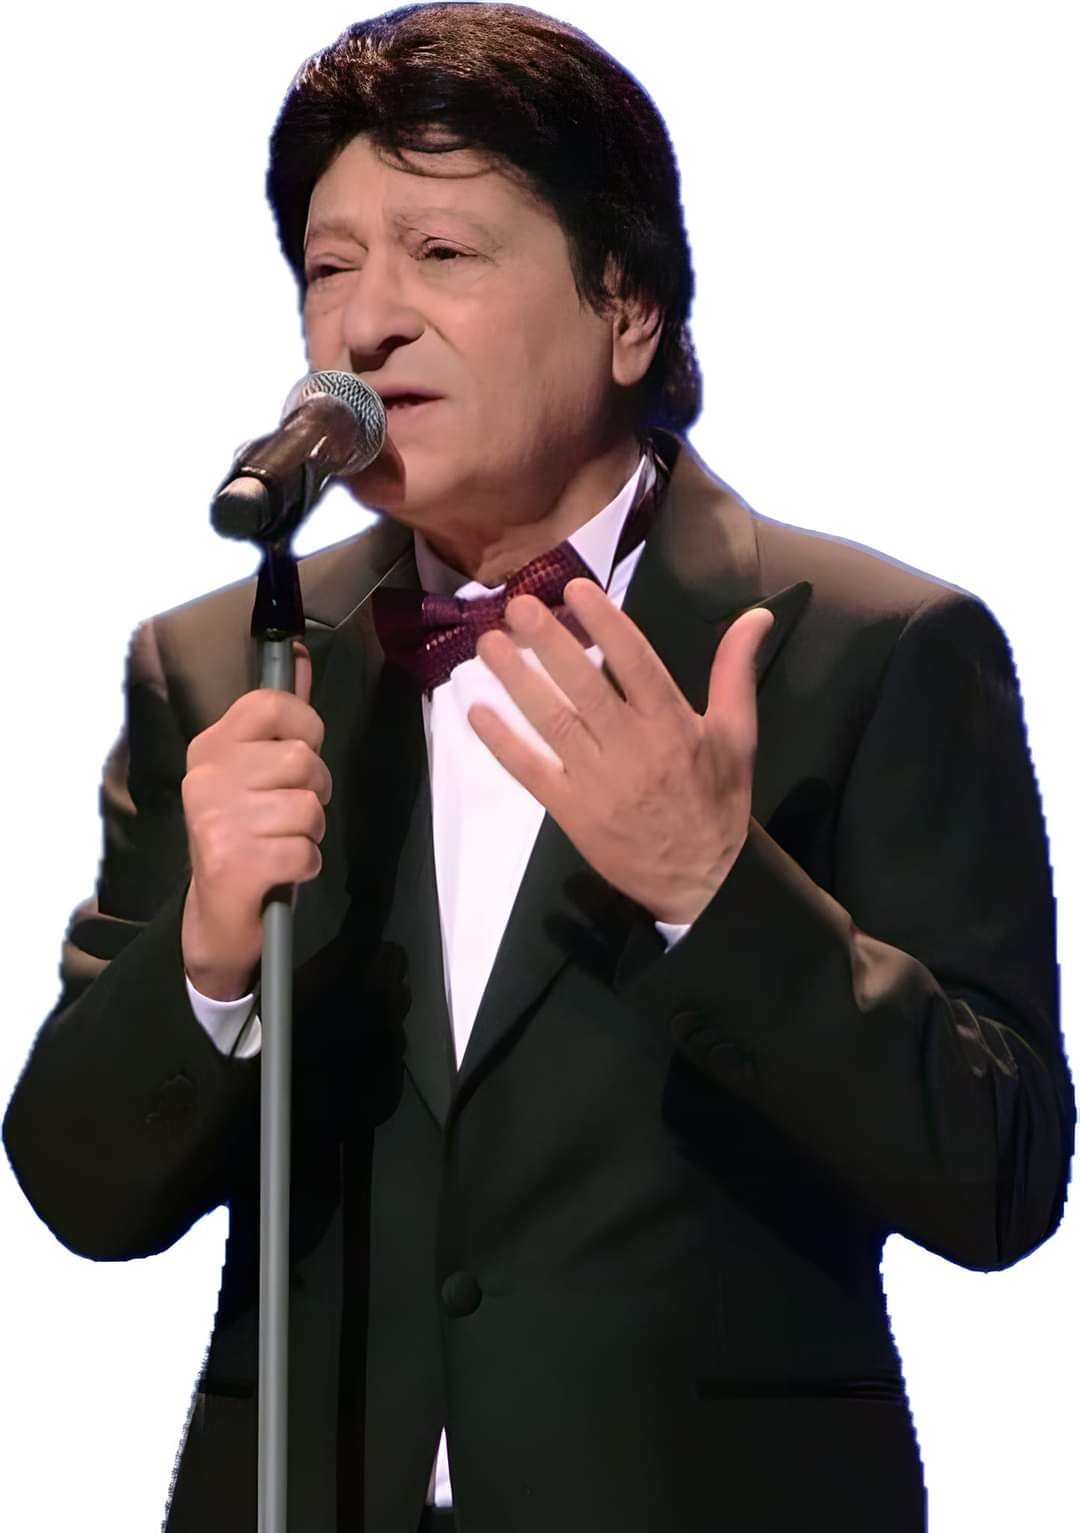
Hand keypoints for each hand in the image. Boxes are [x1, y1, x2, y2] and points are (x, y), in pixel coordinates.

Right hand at [180, 641, 331, 999]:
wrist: (217, 918)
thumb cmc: (246, 837)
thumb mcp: (257, 774)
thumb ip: (280, 719)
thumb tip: (296, 655)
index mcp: (210, 748)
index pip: (272, 704)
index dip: (305, 727)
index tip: (300, 754)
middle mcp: (206, 779)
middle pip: (302, 759)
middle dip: (315, 790)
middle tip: (290, 813)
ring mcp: (216, 820)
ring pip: (308, 806)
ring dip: (310, 831)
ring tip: (283, 842)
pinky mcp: (233, 862)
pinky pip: (305, 850)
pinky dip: (305, 864)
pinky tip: (282, 870)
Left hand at [467, 580, 772, 924]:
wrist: (701, 882)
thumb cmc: (716, 802)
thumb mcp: (738, 736)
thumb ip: (736, 672)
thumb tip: (756, 615)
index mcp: (674, 726)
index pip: (636, 664)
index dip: (606, 624)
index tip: (575, 590)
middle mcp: (634, 750)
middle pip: (586, 689)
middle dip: (550, 644)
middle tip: (517, 604)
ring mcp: (599, 783)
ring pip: (553, 724)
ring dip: (518, 682)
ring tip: (490, 643)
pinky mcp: (572, 811)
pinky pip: (532, 772)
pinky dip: (503, 743)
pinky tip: (476, 712)